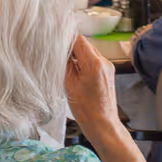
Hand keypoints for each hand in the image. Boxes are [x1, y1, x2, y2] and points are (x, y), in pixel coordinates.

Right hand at [66, 35, 161, 161]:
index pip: (78, 39)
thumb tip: (59, 49)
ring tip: (63, 63)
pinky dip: (82, 62)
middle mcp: (104, 62)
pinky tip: (73, 71)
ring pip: (88, 52)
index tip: (53, 36)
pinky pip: (93, 61)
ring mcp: (107, 67)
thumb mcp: (69, 85)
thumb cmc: (86, 110)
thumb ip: (65, 64)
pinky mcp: (107, 73)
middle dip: (69, 46)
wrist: (103, 125)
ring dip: (76, 54)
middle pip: (84, 44)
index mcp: (94, 63)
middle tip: (55, 50)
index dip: (65, 36)